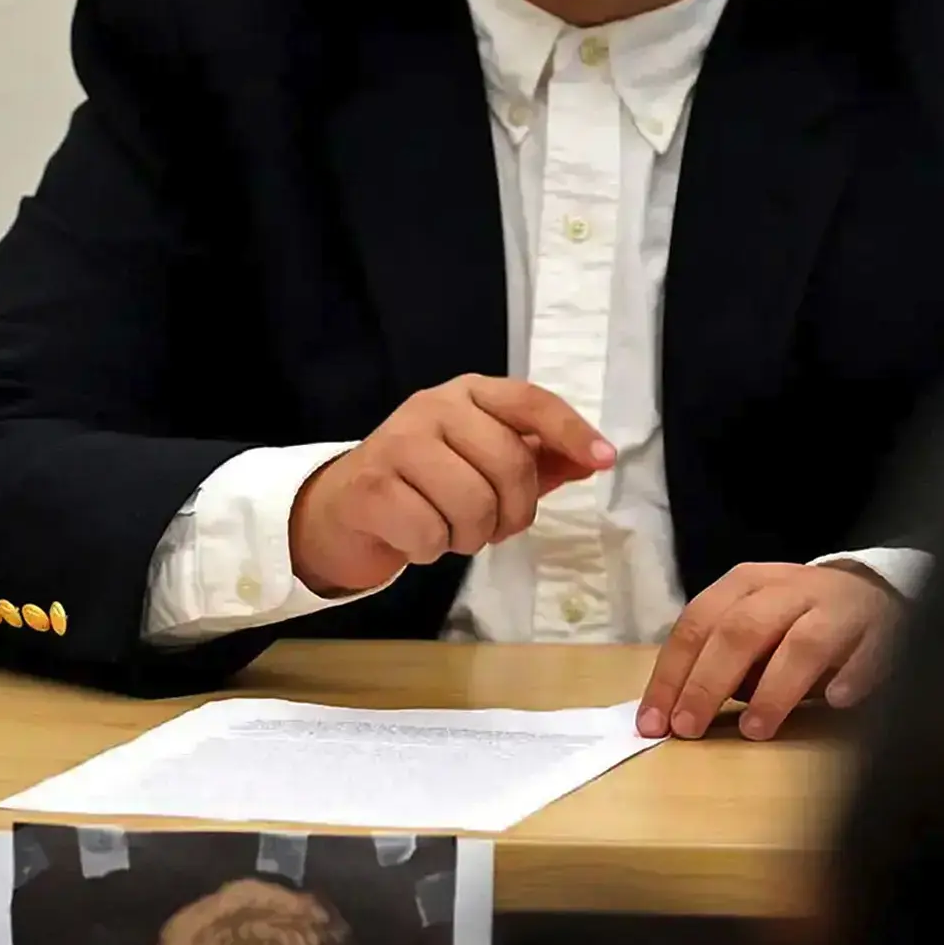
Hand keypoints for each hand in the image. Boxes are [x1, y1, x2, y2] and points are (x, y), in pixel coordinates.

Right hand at [290, 376, 613, 597]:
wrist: (340, 511)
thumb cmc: (424, 484)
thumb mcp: (483, 463)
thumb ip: (539, 459)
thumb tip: (596, 458)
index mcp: (468, 395)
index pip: (530, 401)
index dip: (571, 430)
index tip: (604, 460)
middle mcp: (433, 407)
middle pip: (510, 463)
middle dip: (513, 512)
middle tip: (493, 528)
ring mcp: (398, 442)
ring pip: (473, 503)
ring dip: (470, 536)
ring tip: (449, 531)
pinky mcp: (371, 485)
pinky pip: (432, 532)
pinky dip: (431, 549)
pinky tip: (415, 538)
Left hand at [638, 563, 898, 742]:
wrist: (872, 590)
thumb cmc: (795, 621)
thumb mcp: (750, 627)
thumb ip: (719, 658)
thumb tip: (678, 708)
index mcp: (745, 585)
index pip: (697, 625)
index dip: (672, 674)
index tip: (654, 722)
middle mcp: (788, 589)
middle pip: (741, 632)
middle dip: (709, 683)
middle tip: (690, 729)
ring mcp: (836, 606)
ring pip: (803, 643)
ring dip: (775, 689)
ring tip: (755, 730)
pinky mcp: (881, 627)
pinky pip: (867, 652)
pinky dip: (852, 676)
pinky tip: (837, 701)